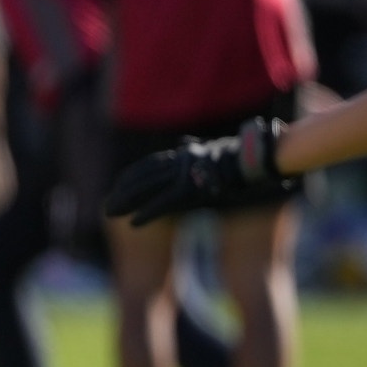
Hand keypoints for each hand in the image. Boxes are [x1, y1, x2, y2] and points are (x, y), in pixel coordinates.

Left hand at [104, 117, 285, 226]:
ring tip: (110, 215)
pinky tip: (133, 224)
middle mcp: (180, 163)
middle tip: (106, 207)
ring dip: (127, 203)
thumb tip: (184, 141)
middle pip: (143, 178)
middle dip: (122, 193)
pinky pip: (164, 203)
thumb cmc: (243, 155)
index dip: (131, 176)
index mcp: (185, 155)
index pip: (150, 165)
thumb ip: (195, 149)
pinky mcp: (193, 189)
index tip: (116, 186)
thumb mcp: (214, 148)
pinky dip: (148, 214)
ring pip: (147, 190)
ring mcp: (186, 175)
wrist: (259, 156)